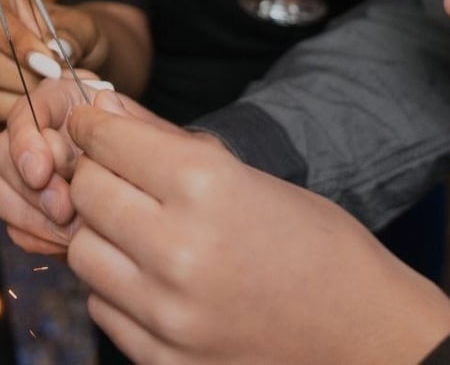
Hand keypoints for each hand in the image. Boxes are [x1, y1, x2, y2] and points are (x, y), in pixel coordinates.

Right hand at [0, 0, 104, 152]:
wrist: (71, 63)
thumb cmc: (70, 36)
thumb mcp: (78, 26)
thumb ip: (69, 34)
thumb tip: (58, 49)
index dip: (20, 43)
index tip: (51, 63)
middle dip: (24, 79)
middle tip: (56, 88)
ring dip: (22, 106)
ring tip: (54, 106)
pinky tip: (27, 139)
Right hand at [0, 79, 149, 255]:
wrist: (173, 209)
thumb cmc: (166, 163)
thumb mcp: (154, 138)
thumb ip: (126, 120)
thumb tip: (101, 102)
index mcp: (66, 104)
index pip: (27, 110)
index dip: (27, 140)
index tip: (43, 170)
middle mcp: (42, 136)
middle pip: (1, 152)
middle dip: (30, 186)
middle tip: (65, 209)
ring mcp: (34, 178)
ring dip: (30, 213)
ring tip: (71, 228)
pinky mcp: (34, 215)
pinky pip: (15, 227)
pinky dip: (38, 237)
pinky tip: (67, 242)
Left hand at [65, 104, 449, 364]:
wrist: (366, 337)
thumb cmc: (318, 247)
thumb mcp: (249, 176)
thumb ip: (166, 143)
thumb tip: (99, 110)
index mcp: (206, 187)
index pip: (105, 142)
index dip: (92, 128)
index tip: (91, 127)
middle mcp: (180, 249)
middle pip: (85, 194)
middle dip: (94, 178)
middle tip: (119, 178)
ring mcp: (170, 313)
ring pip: (83, 253)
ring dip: (102, 236)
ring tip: (140, 233)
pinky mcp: (166, 360)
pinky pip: (104, 309)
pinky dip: (119, 290)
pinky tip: (156, 280)